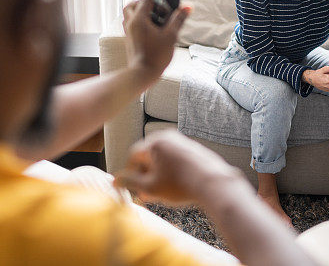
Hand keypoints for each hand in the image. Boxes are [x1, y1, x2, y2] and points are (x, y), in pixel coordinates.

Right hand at [115, 129, 243, 205]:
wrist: (213, 183)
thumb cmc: (181, 185)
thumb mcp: (151, 188)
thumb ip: (130, 183)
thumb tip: (115, 180)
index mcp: (154, 142)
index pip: (134, 155)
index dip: (131, 173)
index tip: (133, 187)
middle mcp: (167, 136)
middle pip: (148, 154)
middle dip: (145, 174)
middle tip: (147, 192)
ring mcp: (182, 141)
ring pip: (162, 156)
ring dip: (158, 172)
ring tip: (161, 190)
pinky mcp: (193, 148)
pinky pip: (175, 157)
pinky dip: (171, 169)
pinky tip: (176, 184)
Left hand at [122, 0, 189, 79]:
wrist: (142, 75)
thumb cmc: (156, 56)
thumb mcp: (171, 36)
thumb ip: (178, 20)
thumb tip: (187, 7)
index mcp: (140, 19)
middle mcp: (131, 23)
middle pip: (132, 4)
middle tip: (155, 1)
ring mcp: (128, 31)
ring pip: (129, 14)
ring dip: (138, 10)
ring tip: (153, 14)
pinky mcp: (129, 38)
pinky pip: (130, 23)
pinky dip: (138, 20)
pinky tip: (149, 27)